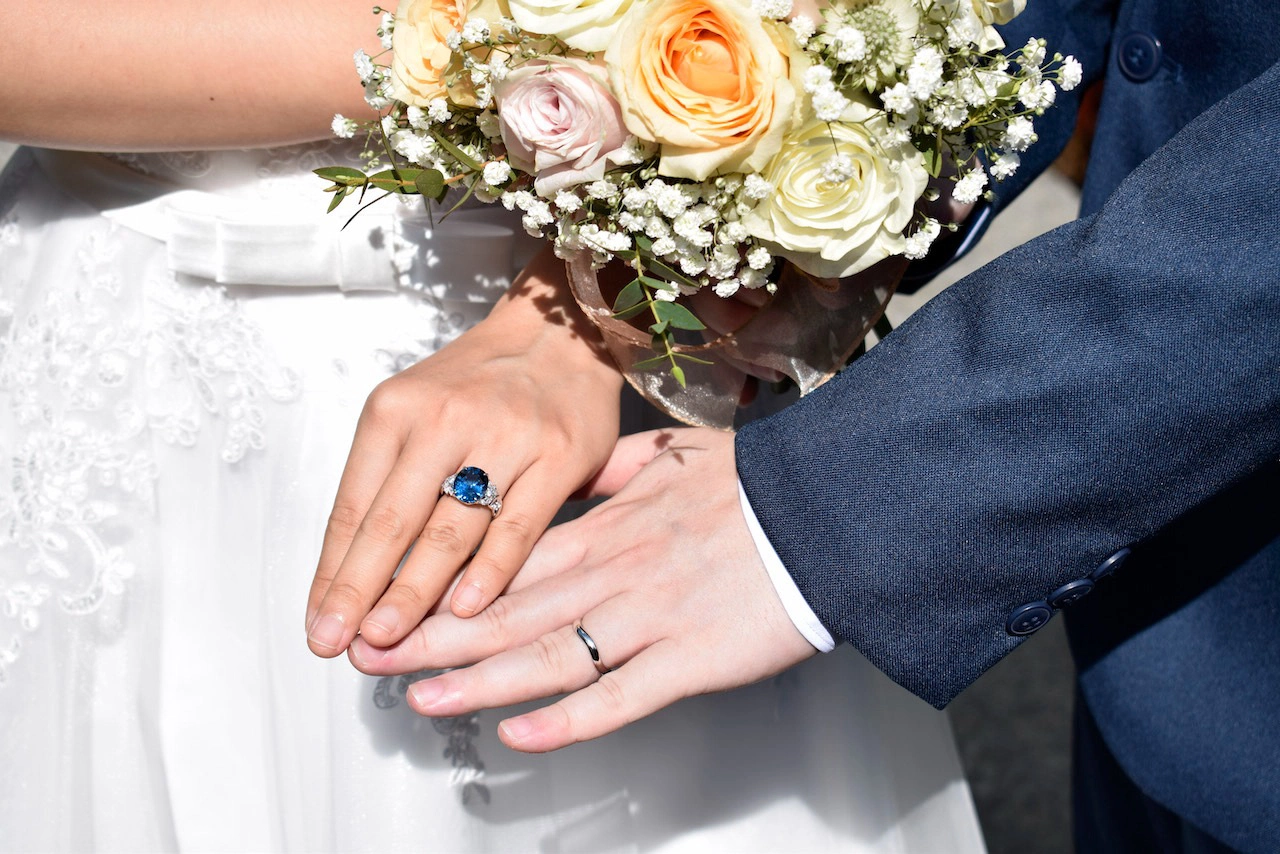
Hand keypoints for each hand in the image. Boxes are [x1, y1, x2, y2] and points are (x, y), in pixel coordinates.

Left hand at [306, 246, 623, 657]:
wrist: (559, 334)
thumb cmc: (479, 384)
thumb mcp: (417, 410)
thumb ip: (390, 479)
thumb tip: (350, 571)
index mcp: (395, 409)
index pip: (352, 505)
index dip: (332, 572)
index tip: (319, 623)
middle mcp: (444, 419)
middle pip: (392, 521)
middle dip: (359, 590)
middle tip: (336, 644)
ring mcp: (505, 437)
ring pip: (450, 529)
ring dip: (414, 592)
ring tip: (387, 638)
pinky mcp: (558, 456)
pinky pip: (518, 526)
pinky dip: (489, 572)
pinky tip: (464, 610)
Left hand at [347, 427, 816, 751]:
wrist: (826, 508)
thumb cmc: (756, 485)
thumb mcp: (675, 457)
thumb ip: (617, 469)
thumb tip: (579, 475)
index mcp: (607, 527)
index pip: (507, 561)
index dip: (444, 586)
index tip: (396, 599)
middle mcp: (614, 572)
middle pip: (507, 610)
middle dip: (432, 637)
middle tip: (371, 655)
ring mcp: (649, 617)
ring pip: (548, 655)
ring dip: (478, 680)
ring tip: (419, 697)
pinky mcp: (692, 659)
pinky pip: (622, 695)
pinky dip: (570, 719)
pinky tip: (522, 736)